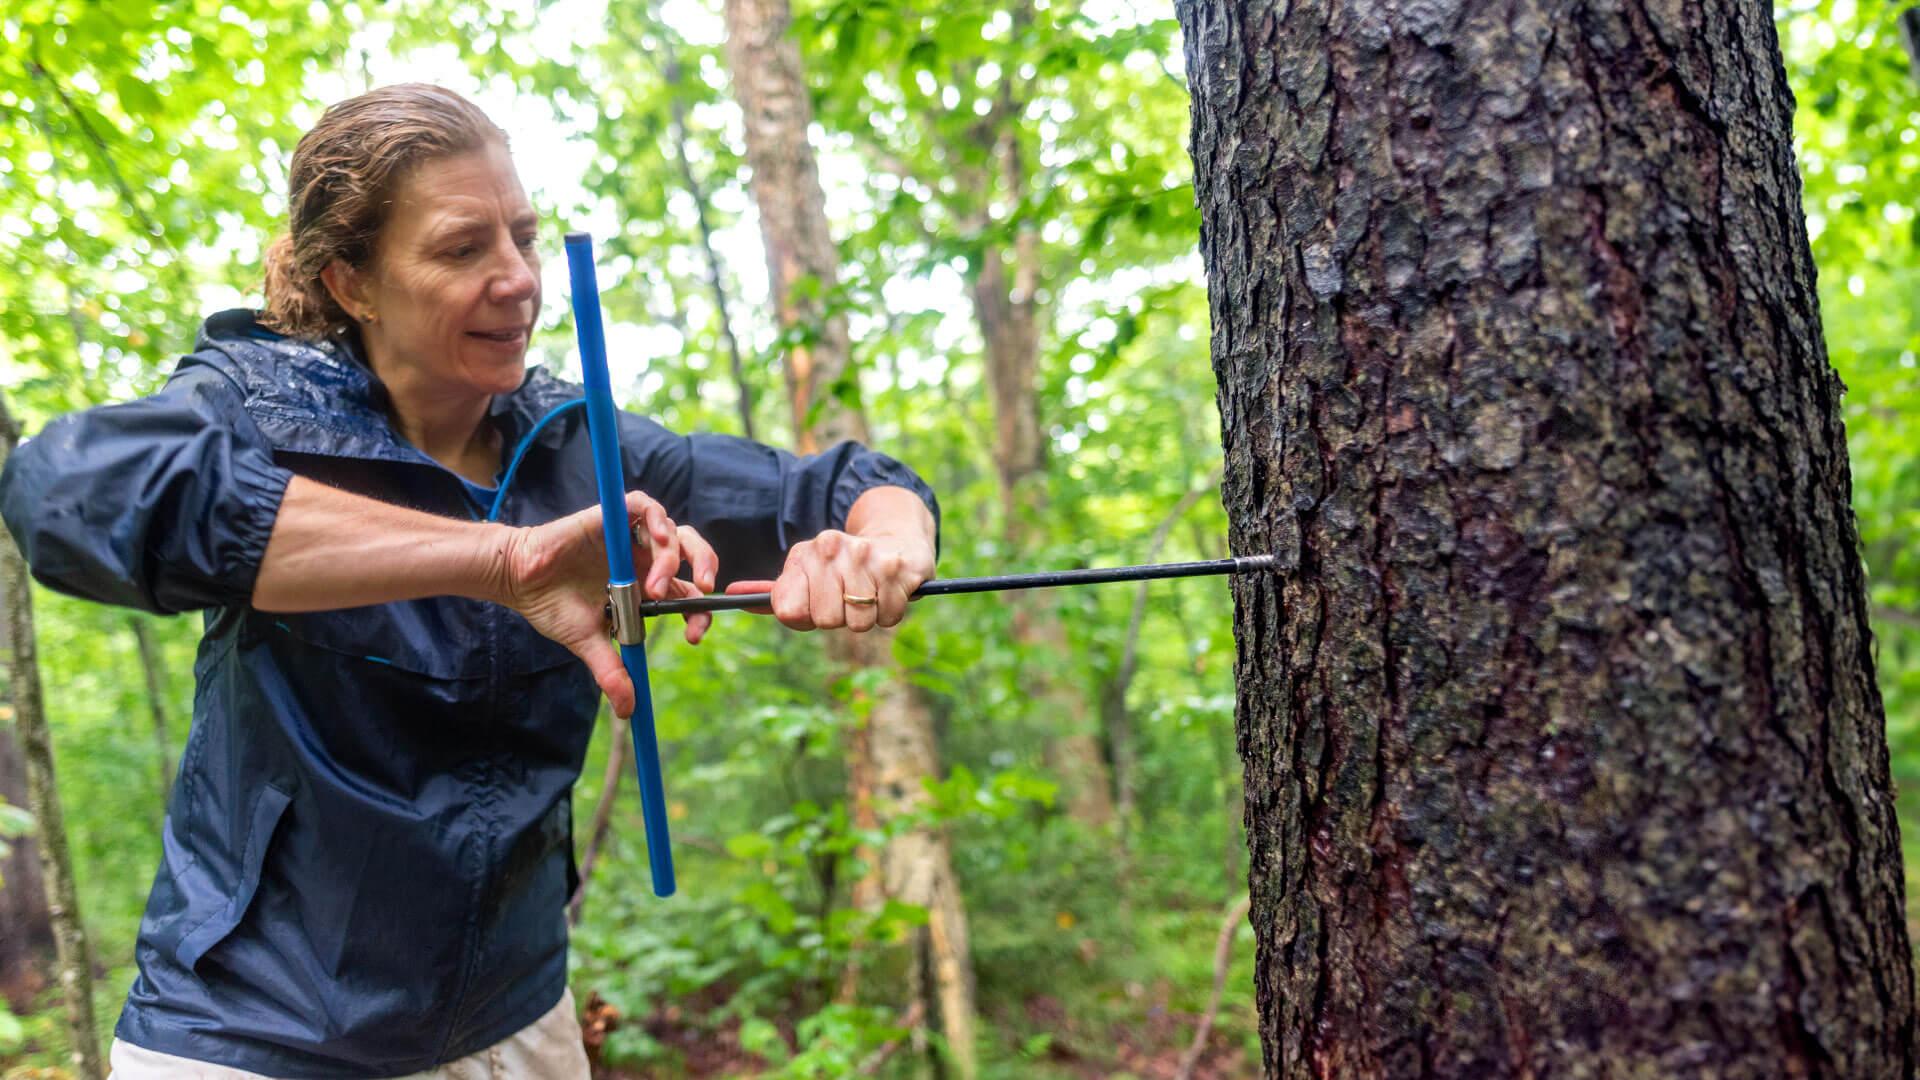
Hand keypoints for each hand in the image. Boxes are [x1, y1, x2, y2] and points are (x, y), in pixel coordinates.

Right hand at [498, 490, 717, 716]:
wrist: (519, 581)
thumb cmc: (553, 607)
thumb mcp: (589, 643)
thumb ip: (612, 672)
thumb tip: (627, 711)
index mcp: (646, 586)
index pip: (688, 594)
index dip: (699, 612)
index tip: (694, 636)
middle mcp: (644, 559)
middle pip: (692, 553)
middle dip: (707, 567)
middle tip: (704, 591)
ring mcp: (629, 537)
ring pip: (673, 531)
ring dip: (673, 557)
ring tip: (655, 586)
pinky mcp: (612, 518)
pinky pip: (646, 506)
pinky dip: (656, 519)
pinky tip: (654, 538)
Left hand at [725, 529, 934, 632]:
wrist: (896, 542)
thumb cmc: (843, 570)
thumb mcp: (806, 574)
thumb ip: (773, 593)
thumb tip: (729, 594)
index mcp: (805, 552)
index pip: (789, 612)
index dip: (805, 617)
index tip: (816, 603)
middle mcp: (832, 548)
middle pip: (824, 620)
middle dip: (838, 618)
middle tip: (848, 598)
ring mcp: (865, 556)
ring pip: (858, 623)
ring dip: (866, 617)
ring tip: (869, 594)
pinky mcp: (896, 569)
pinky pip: (888, 618)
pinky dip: (889, 613)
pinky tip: (888, 592)